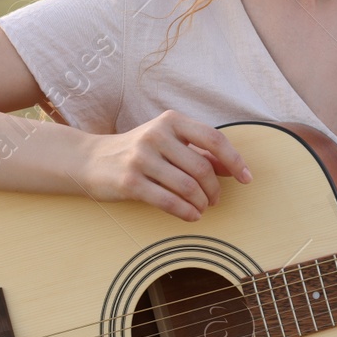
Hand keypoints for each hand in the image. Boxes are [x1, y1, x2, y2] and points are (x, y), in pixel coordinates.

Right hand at [77, 110, 252, 220]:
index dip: (234, 160)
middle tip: (215, 200)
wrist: (91, 160)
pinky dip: (186, 212)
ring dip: (202, 203)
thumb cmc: (139, 152)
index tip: (246, 178)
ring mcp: (141, 157)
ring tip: (202, 209)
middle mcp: (156, 135)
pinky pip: (168, 201)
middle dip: (214, 189)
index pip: (213, 138)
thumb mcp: (168, 142)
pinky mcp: (129, 181)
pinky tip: (191, 215)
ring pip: (187, 186)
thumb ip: (199, 152)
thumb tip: (232, 168)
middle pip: (202, 168)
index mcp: (171, 121)